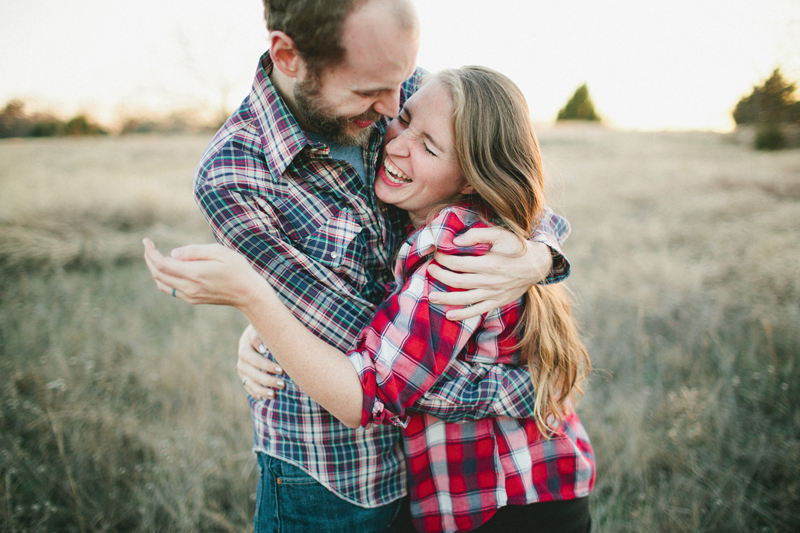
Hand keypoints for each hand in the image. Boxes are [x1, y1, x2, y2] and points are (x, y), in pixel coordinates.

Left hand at [143, 238, 264, 310]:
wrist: (248, 294)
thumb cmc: (237, 269)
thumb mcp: (220, 252)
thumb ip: (195, 251)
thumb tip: (173, 253)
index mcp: (195, 273)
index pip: (163, 264)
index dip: (151, 252)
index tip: (146, 241)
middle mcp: (189, 287)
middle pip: (158, 274)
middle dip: (149, 259)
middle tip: (148, 247)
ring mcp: (190, 295)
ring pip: (162, 283)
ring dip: (154, 270)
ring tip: (153, 257)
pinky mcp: (193, 299)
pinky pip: (170, 290)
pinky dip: (162, 279)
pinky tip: (166, 270)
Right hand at [238, 325, 285, 399]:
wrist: (258, 334)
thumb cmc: (264, 331)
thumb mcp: (261, 329)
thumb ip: (260, 336)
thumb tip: (262, 349)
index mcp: (244, 347)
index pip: (253, 359)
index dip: (266, 366)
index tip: (281, 370)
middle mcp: (241, 360)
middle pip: (252, 373)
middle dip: (267, 380)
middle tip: (282, 384)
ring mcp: (242, 370)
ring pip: (249, 383)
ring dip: (261, 390)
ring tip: (274, 395)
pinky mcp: (244, 377)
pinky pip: (248, 388)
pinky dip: (255, 393)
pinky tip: (264, 398)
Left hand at [427, 227, 551, 320]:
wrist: (536, 264)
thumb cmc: (516, 247)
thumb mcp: (500, 234)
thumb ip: (477, 234)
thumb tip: (456, 240)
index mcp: (490, 263)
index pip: (458, 263)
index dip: (444, 259)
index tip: (436, 254)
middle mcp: (490, 281)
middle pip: (458, 281)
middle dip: (440, 276)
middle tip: (430, 269)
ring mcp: (493, 293)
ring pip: (464, 299)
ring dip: (445, 299)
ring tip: (431, 297)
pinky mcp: (497, 301)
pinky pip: (477, 310)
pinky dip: (463, 315)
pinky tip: (450, 315)